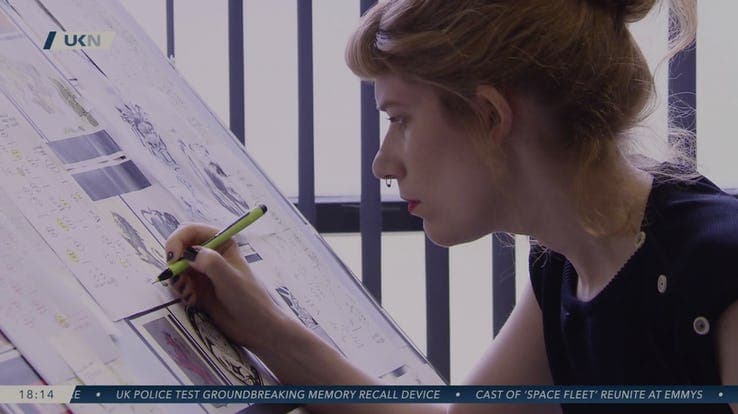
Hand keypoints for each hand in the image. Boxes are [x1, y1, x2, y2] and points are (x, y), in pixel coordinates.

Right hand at [164, 223, 283, 349]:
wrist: (254, 326)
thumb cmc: (249, 299)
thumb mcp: (230, 279)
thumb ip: (211, 263)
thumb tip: (188, 253)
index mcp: (221, 243)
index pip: (191, 230)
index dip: (177, 240)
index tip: (173, 257)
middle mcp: (210, 253)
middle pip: (179, 247)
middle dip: (174, 262)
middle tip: (178, 280)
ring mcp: (202, 270)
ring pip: (176, 267)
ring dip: (177, 280)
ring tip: (189, 294)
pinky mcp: (196, 287)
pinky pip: (178, 283)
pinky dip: (180, 291)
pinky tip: (192, 301)